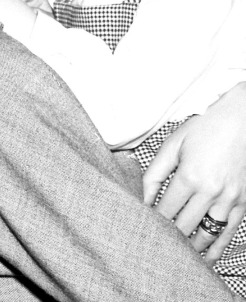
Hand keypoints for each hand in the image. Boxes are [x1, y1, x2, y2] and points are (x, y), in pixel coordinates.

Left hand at [143, 82, 245, 264]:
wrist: (241, 120)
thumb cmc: (205, 128)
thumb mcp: (173, 144)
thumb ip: (154, 173)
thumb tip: (143, 200)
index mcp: (189, 176)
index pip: (166, 211)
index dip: (153, 222)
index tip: (145, 229)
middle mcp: (210, 192)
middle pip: (184, 227)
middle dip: (168, 237)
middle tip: (156, 245)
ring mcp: (229, 199)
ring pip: (206, 235)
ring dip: (191, 248)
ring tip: (177, 255)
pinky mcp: (243, 203)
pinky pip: (229, 233)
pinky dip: (216, 248)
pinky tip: (206, 258)